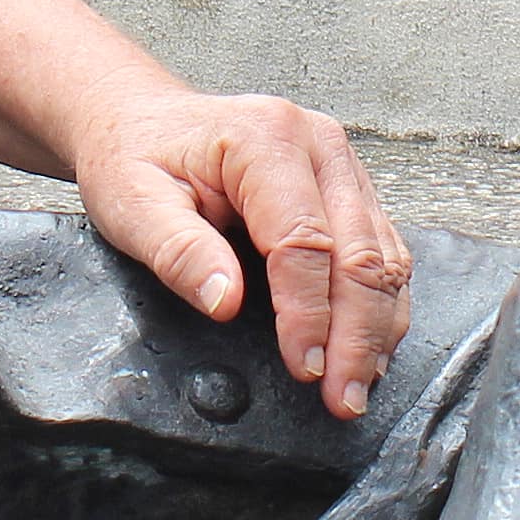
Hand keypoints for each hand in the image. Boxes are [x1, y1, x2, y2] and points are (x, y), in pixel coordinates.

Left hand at [68, 91, 406, 419]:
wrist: (144, 122)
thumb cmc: (138, 156)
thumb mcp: (133, 202)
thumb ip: (179, 251)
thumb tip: (226, 301)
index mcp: (267, 139)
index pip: (305, 240)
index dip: (308, 312)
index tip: (304, 368)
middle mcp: (318, 146)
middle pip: (361, 252)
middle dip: (357, 334)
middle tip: (343, 398)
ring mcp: (341, 167)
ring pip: (385, 255)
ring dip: (377, 328)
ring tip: (357, 387)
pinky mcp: (349, 190)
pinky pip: (383, 252)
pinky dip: (380, 306)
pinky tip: (366, 349)